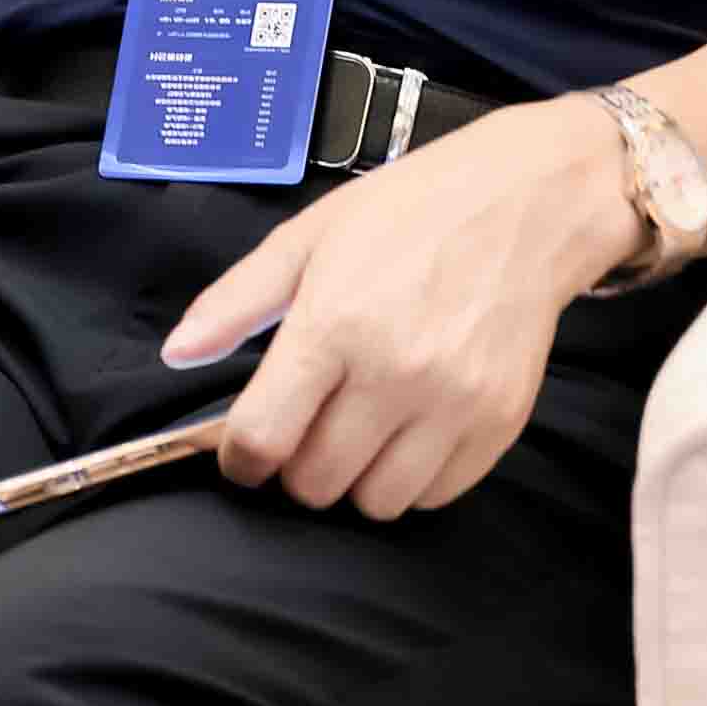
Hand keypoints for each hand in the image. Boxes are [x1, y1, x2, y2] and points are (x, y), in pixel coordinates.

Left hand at [161, 97, 639, 520]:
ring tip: (364, 426)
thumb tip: (178, 354)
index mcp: (335, 322)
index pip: (261, 439)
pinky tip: (412, 427)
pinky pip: (434, 496)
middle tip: (312, 424)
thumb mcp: (311, 235)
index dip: (240, 459)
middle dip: (297, 464)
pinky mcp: (498, 423)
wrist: (529, 202)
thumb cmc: (412, 211)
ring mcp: (453, 404)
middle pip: (313, 483)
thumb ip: (237, 300)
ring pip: (374, 503)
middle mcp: (394, 372)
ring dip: (356, 477)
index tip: (246, 450)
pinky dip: (414, 477)